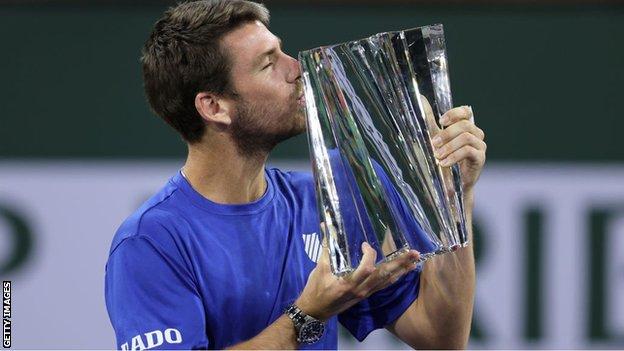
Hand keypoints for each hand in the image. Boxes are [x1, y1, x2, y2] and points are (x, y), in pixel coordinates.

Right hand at [295, 242, 419, 320]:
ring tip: (415, 261)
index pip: (366, 269)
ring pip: (387, 282)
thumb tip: (326, 226)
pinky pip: (383, 286)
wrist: (314, 312)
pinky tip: (403, 272)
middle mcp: (361, 290)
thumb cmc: (315, 290)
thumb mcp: (319, 268)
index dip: (369, 255)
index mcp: (348, 283)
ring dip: (402, 271)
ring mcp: (365, 294)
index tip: (365, 245)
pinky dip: (394, 278)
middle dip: (400, 263)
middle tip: (414, 253)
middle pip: (385, 276)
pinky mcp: (366, 296)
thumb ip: (326, 247)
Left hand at [431, 106, 485, 191]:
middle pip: (465, 125)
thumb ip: (430, 120)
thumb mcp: (435, 138)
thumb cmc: (444, 158)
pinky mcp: (480, 158)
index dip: (454, 114)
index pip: (466, 112)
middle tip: (434, 143)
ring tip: (437, 156)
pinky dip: (454, 156)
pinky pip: (469, 151)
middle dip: (447, 133)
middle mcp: (476, 134)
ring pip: (466, 138)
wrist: (452, 183)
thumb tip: (421, 99)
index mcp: (466, 126)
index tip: (441, 122)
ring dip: (449, 146)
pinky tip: (444, 163)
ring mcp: (480, 146)